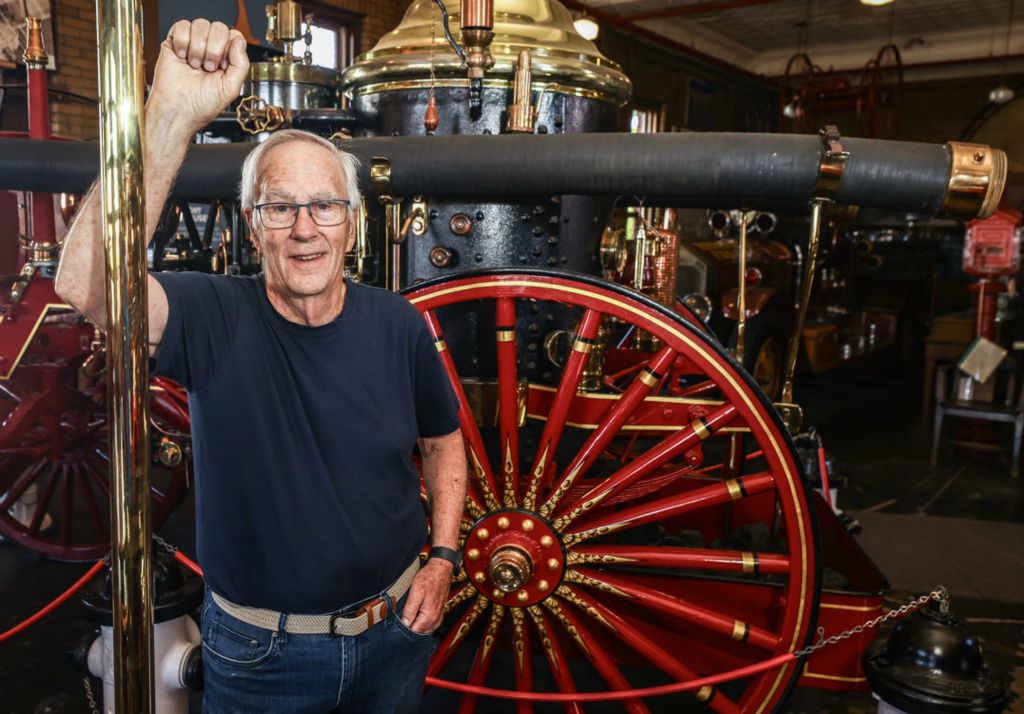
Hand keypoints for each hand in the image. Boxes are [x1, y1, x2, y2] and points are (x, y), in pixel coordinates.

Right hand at [148, 19, 248, 134]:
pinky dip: (183, 42)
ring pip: (201, 24)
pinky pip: (181, 26)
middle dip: (214, 49)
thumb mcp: (230, 88)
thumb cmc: (201, 105)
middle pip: (219, 28)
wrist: (177, 111)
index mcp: (226, 59)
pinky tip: (182, 57)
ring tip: (194, 65)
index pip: (234, 36)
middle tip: (207, 68)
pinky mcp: (174, 43)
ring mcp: (192, 45)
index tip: (222, 65)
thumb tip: (238, 41)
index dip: (229, 48)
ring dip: (198, 47)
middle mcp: (210, 49)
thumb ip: (241, 64)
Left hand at [400, 558, 452, 633]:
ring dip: (416, 627)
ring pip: (424, 629)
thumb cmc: (429, 578)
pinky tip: (416, 617)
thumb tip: (404, 624)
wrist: (441, 569)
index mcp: (429, 616)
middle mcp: (435, 619)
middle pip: (419, 632)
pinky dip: (422, 624)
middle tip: (401, 621)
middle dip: (410, 629)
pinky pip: (430, 624)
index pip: (413, 632)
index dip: (404, 630)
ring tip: (408, 618)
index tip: (397, 625)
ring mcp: (438, 616)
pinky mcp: (439, 612)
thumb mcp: (415, 593)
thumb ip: (410, 611)